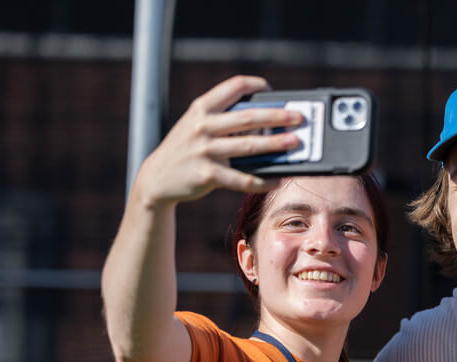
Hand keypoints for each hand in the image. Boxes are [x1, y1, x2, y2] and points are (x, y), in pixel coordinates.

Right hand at [132, 75, 303, 207]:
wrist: (157, 178)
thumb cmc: (186, 149)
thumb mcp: (196, 126)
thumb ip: (223, 120)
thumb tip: (268, 123)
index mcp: (202, 108)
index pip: (233, 87)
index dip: (256, 85)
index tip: (273, 91)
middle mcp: (203, 126)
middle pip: (248, 117)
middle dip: (277, 116)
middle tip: (299, 118)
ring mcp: (205, 151)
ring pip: (249, 146)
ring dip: (275, 144)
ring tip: (295, 143)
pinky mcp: (208, 176)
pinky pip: (243, 179)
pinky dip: (263, 180)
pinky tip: (277, 179)